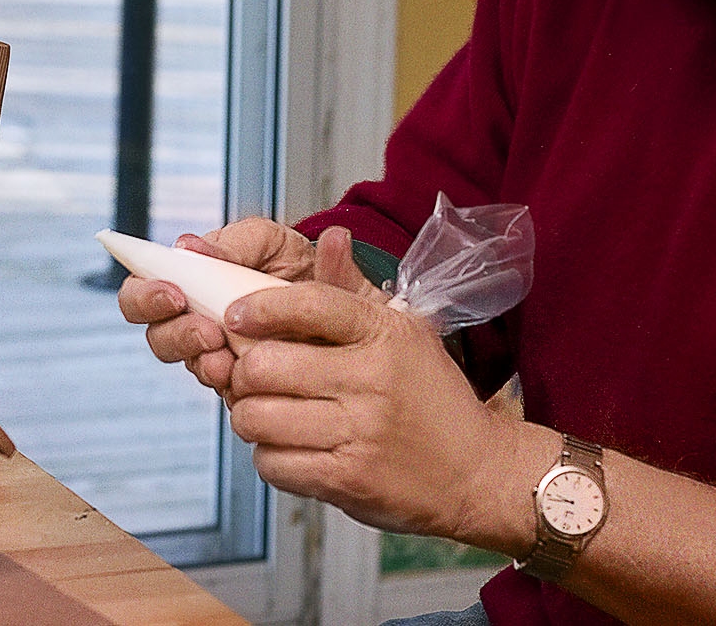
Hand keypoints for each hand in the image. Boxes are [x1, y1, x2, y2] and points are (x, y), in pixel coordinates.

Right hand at [116, 218, 341, 394]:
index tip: (173, 293)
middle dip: (175, 334)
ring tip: (226, 354)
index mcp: (194, 277)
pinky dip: (229, 381)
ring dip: (201, 359)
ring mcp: (217, 350)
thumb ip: (237, 243)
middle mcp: (197, 315)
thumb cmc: (303, 265)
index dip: (145, 294)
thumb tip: (188, 245)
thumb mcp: (274, 243)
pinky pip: (222, 387)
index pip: (143, 284)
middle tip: (207, 331)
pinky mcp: (240, 380)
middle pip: (155, 332)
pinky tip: (243, 375)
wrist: (351, 306)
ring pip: (186, 362)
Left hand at [223, 232, 522, 542]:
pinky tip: (288, 448)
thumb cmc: (432, 397)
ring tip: (266, 414)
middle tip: (250, 378)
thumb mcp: (404, 332)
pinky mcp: (348, 479)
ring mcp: (360, 432)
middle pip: (264, 365)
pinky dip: (269, 456)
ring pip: (258, 417)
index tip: (236, 316)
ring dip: (249, 417)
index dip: (260, 308)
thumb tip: (330, 236)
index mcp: (384, 333)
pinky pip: (273, 463)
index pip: (308, 303)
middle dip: (243, 372)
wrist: (479, 472)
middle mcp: (372, 379)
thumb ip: (352, 291)